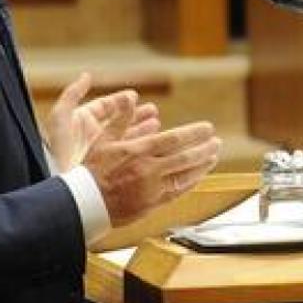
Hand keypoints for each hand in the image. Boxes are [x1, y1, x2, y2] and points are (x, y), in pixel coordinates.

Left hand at [45, 73, 157, 171]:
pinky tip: (151, 144)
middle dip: (136, 115)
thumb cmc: (56, 149)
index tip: (134, 96)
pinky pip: (127, 154)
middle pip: (117, 122)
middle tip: (154, 111)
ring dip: (140, 130)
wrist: (59, 182)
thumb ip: (72, 94)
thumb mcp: (60, 117)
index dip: (119, 101)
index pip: (104, 107)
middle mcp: (92, 136)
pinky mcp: (108, 168)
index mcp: (82, 122)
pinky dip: (140, 148)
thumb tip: (86, 76)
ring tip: (157, 125)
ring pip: (124, 137)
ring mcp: (100, 152)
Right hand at [84, 120, 220, 226]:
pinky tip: (199, 176)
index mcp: (139, 151)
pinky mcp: (152, 203)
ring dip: (202, 165)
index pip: (174, 139)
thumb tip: (130, 98)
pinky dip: (191, 182)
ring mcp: (152, 188)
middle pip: (184, 156)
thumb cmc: (92, 170)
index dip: (194, 133)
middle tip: (217, 141)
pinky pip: (178, 191)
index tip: (208, 128)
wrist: (84, 204)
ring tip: (213, 156)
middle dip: (203, 148)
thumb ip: (120, 119)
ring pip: (184, 175)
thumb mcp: (103, 140)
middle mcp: (149, 169)